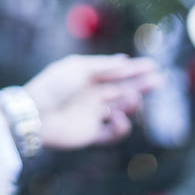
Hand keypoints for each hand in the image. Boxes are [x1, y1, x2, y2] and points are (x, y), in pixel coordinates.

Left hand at [20, 54, 161, 149]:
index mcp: (89, 78)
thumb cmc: (54, 86)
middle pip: (124, 90)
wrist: (35, 114)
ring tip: (134, 97)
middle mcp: (93, 96)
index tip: (153, 65)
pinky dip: (121, 126)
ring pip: (122, 110)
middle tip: (159, 80)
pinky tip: (117, 116)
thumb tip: (124, 60)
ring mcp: (92, 115)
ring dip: (132, 104)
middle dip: (142, 85)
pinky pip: (113, 133)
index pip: (117, 73)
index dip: (136, 69)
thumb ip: (103, 66)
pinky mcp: (91, 134)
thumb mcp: (78, 68)